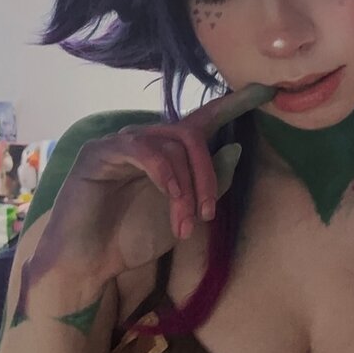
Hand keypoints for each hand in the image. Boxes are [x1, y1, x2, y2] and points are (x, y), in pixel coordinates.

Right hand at [24, 83, 273, 296]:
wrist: (89, 262)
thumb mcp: (185, 214)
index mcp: (167, 151)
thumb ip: (209, 185)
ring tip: (186, 223)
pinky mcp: (100, 152)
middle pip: (191, 134)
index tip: (264, 90)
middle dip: (207, 173)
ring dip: (187, 186)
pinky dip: (165, 174)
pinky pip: (143, 149)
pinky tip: (171, 198)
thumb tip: (235, 149)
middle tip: (209, 214)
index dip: (232, 105)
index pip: (202, 120)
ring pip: (171, 144)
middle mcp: (146, 139)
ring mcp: (122, 142)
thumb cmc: (132, 236)